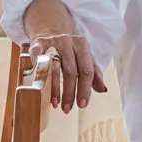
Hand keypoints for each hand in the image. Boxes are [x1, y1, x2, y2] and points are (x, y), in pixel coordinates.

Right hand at [22, 0, 106, 115]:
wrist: (50, 33)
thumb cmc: (70, 52)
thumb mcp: (85, 59)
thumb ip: (94, 74)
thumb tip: (103, 89)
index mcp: (82, 45)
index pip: (86, 70)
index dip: (85, 89)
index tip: (82, 105)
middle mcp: (68, 41)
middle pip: (70, 71)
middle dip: (69, 92)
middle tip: (67, 108)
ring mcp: (52, 42)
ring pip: (54, 68)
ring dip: (54, 89)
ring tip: (56, 104)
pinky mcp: (37, 44)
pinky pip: (38, 60)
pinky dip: (39, 73)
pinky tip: (40, 87)